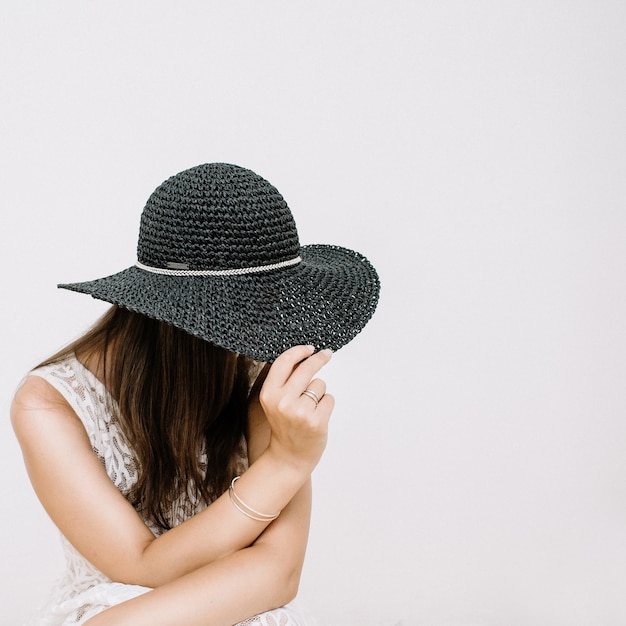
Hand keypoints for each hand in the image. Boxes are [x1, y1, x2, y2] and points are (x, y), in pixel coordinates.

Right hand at [259, 345, 333, 472]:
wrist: (289, 457)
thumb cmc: (284, 426)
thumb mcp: (275, 402)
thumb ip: (285, 380)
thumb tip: (301, 356)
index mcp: (268, 394)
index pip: (284, 362)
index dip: (299, 351)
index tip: (310, 348)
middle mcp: (282, 402)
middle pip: (306, 368)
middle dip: (319, 359)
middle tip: (327, 354)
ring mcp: (300, 412)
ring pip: (320, 384)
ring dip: (319, 393)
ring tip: (309, 409)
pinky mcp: (316, 421)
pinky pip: (329, 399)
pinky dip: (326, 405)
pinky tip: (316, 417)